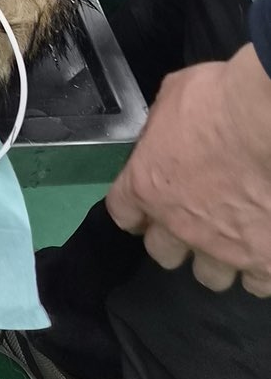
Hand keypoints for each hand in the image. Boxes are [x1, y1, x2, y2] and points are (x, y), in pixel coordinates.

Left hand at [108, 46, 270, 295]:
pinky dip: (260, 268)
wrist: (269, 121)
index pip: (122, 212)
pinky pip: (257, 283)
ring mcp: (224, 250)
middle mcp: (180, 226)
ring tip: (233, 238)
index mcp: (147, 185)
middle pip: (163, 253)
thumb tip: (167, 133)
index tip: (145, 206)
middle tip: (194, 218)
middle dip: (174, 238)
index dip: (133, 210)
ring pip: (211, 275)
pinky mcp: (265, 262)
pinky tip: (265, 249)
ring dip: (217, 257)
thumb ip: (164, 126)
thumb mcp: (174, 95)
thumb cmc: (220, 98)